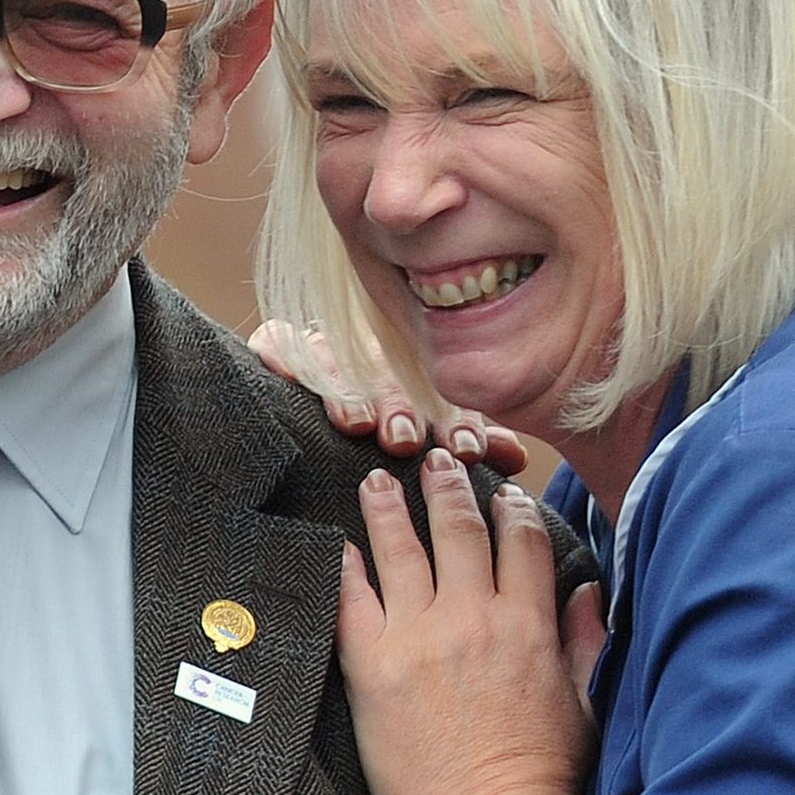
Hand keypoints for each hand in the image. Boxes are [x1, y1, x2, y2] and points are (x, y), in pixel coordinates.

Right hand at [246, 318, 516, 466]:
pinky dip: (280, 350)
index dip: (453, 419)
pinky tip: (281, 373)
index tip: (466, 451)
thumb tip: (515, 455)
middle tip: (404, 440)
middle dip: (399, 404)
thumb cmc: (399, 430)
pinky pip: (279, 339)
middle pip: (386, 370)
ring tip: (356, 423)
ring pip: (336, 356)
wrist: (340, 413)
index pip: (441, 390)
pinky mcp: (285, 348)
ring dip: (346, 389)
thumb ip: (472, 442)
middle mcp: (375, 357)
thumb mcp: (440, 439)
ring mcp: (331, 349)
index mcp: (419, 377)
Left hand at [337, 449, 608, 794]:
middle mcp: (472, 617)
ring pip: (399, 548)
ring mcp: (417, 636)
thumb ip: (585, 641)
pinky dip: (344, 564)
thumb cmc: (541, 777)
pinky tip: (337, 543)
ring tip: (376, 480)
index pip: (521, 539)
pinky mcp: (371, 664)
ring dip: (388, 506)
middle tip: (435, 460)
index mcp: (527, 624)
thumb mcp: (583, 705)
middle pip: (458, 527)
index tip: (503, 492)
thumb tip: (588, 592)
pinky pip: (352, 597)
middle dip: (447, 485)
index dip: (512, 507)